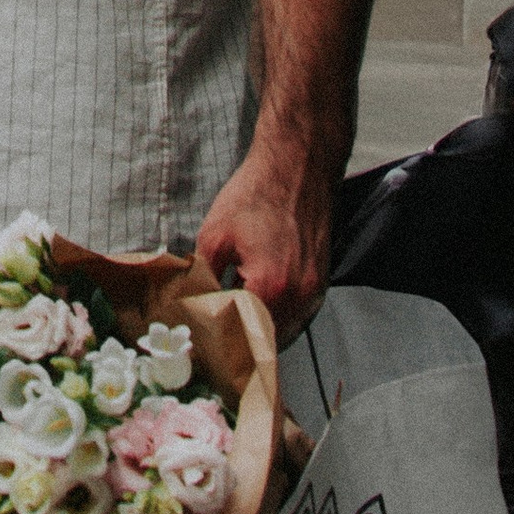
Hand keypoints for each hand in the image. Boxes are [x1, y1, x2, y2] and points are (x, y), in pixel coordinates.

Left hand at [194, 139, 332, 341]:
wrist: (298, 167)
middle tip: (214, 342)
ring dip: (260, 334)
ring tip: (232, 328)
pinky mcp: (321, 284)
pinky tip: (256, 309)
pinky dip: (277, 319)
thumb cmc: (256, 195)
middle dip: (239, 344)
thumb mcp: (215, 235)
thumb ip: (204, 279)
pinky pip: (297, 317)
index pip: (241, 337)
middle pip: (265, 342)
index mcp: (270, 287)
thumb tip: (192, 307)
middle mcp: (299, 298)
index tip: (202, 346)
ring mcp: (314, 293)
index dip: (219, 343)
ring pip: (284, 334)